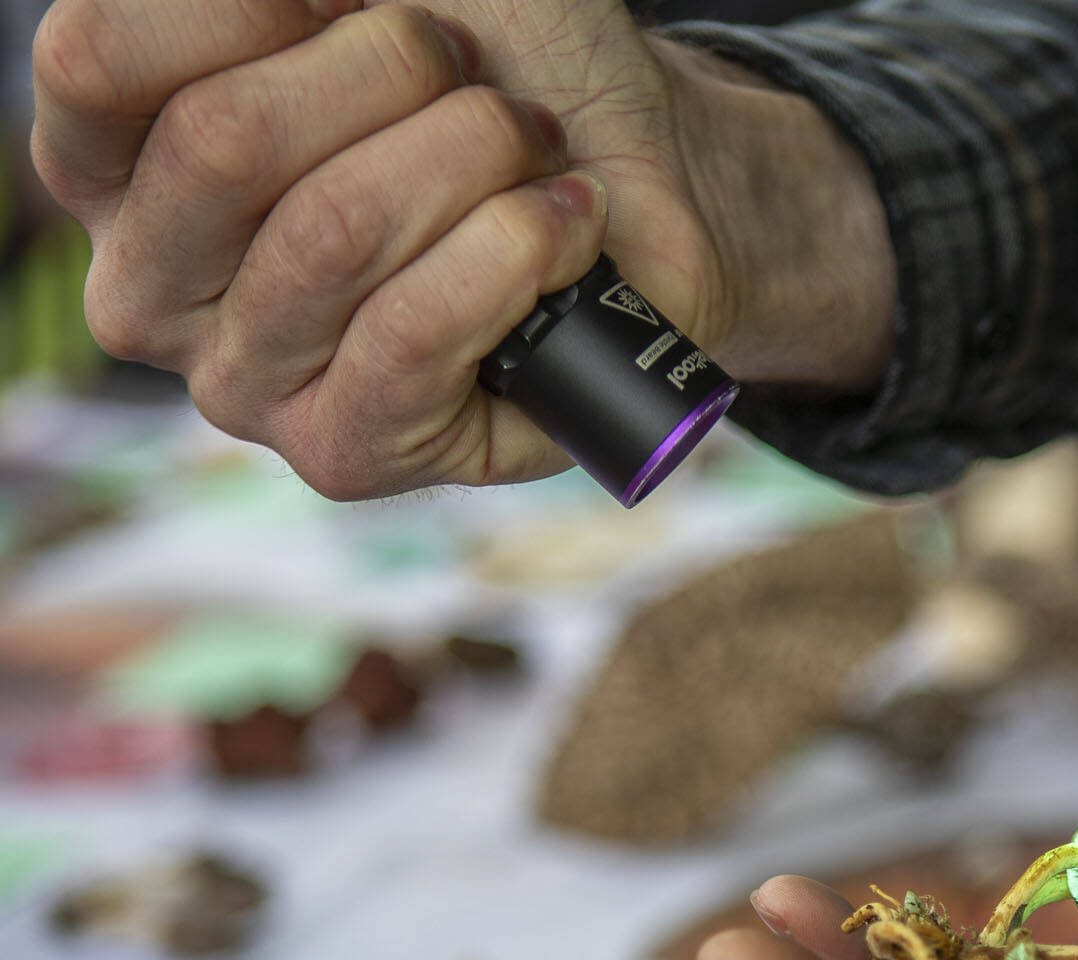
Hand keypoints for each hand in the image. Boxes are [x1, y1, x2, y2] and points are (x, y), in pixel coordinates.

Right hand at [31, 0, 892, 497]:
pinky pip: (410, 333)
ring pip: (331, 232)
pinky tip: (564, 222)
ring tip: (533, 144)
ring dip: (471, 155)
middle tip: (473, 77)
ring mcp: (243, 383)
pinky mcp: (344, 450)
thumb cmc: (500, 83)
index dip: (246, 9)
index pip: (95, 64)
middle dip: (388, 72)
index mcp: (119, 163)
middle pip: (221, 143)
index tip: (353, 0)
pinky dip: (514, 250)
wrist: (635, 193)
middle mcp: (152, 285)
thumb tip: (303, 2)